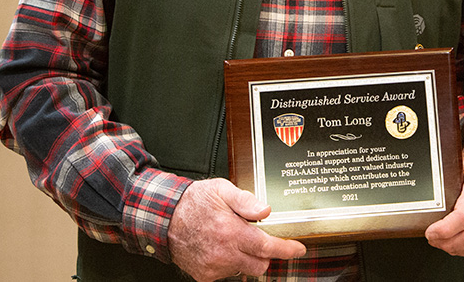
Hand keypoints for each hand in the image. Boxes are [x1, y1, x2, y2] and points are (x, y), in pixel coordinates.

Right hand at [168, 178, 305, 280]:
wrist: (164, 218)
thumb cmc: (193, 202)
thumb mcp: (221, 190)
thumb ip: (246, 201)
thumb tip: (266, 211)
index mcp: (231, 232)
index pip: (267, 247)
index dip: (286, 250)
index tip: (298, 249)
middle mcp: (223, 254)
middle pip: (259, 265)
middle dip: (265, 254)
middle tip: (259, 239)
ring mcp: (213, 267)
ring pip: (243, 270)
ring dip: (245, 258)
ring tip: (232, 238)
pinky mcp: (204, 275)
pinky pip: (226, 273)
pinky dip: (229, 262)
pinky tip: (220, 247)